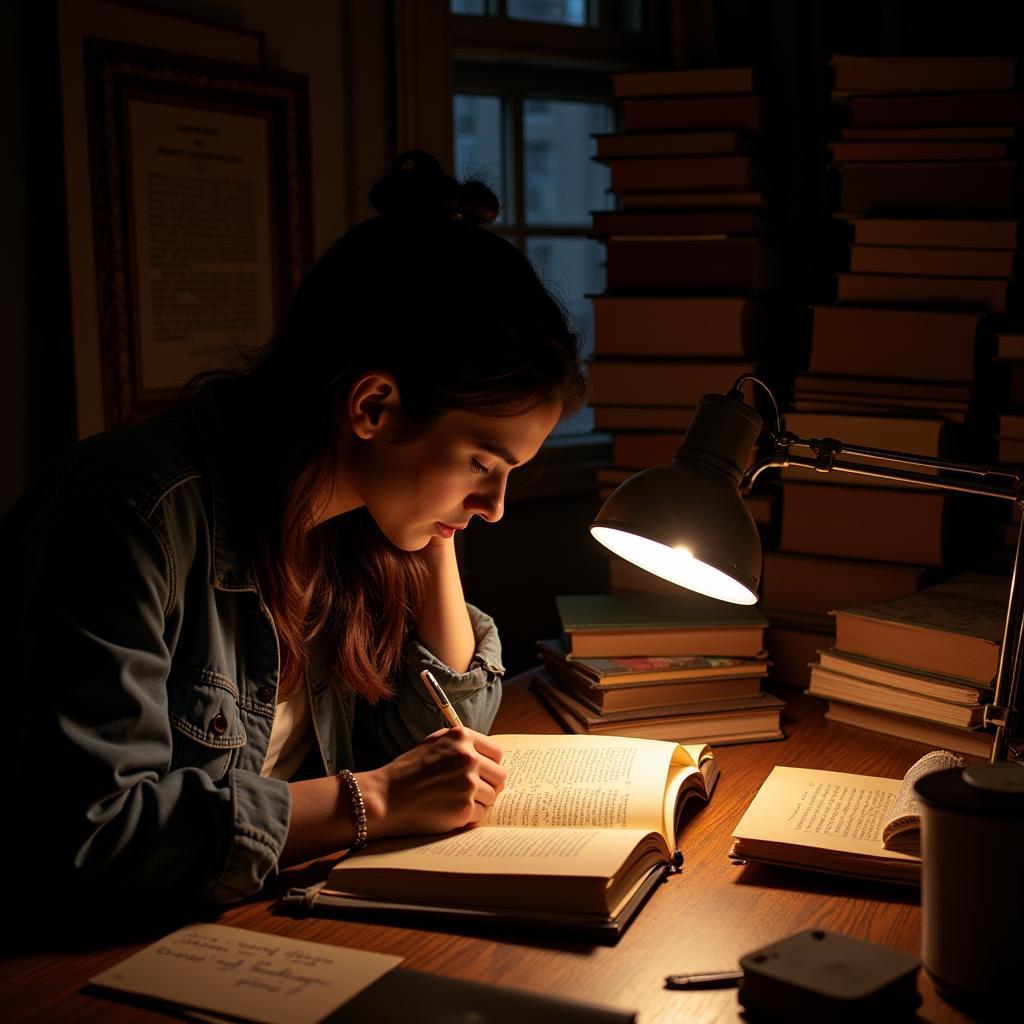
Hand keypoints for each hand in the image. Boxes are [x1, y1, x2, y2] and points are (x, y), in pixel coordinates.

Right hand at [360, 727, 506, 839]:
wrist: (385, 797)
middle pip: (500, 776)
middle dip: (489, 784)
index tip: (484, 773)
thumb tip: (487, 753)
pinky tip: (450, 811)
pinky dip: (470, 816)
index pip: (497, 752)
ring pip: (492, 796)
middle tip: (472, 791)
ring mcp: (467, 783)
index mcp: (462, 737)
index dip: (491, 765)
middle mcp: (468, 757)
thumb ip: (461, 743)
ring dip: (479, 801)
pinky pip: (481, 814)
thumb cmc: (408, 770)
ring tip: (456, 800)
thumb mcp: (434, 742)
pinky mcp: (463, 808)